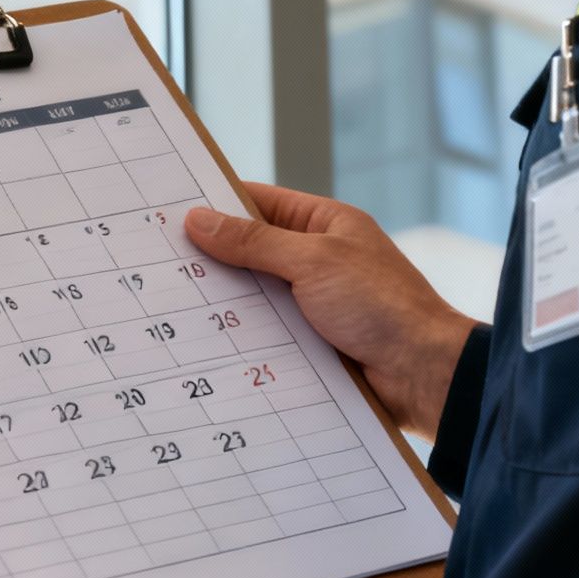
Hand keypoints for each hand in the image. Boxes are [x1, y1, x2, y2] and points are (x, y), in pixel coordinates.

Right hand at [183, 182, 479, 439]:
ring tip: (169, 300)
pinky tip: (202, 339)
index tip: (168, 209)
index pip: (258, 202)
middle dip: (209, 255)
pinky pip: (262, 330)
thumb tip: (199, 220)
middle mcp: (316, 259)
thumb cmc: (382, 306)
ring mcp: (311, 301)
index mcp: (325, 225)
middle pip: (249, 250)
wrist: (422, 375)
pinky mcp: (307, 340)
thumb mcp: (312, 262)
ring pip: (251, 293)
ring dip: (221, 300)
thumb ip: (253, 242)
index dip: (215, 204)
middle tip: (157, 259)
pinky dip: (237, 333)